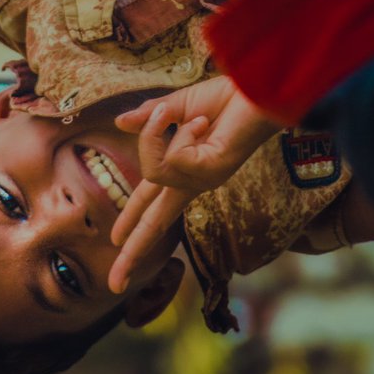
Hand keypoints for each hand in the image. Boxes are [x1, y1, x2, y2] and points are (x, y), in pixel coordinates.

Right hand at [107, 78, 278, 292]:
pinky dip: (181, 131)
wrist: (258, 88)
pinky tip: (203, 122)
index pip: (150, 204)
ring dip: (158, 134)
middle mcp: (192, 182)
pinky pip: (173, 159)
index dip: (131, 224)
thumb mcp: (177, 105)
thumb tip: (120, 122)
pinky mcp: (211, 173)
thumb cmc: (227, 97)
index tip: (115, 245)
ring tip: (193, 117)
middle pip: (155, 224)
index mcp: (184, 170)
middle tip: (115, 285)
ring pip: (154, 171)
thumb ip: (150, 119)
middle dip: (133, 252)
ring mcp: (202, 180)